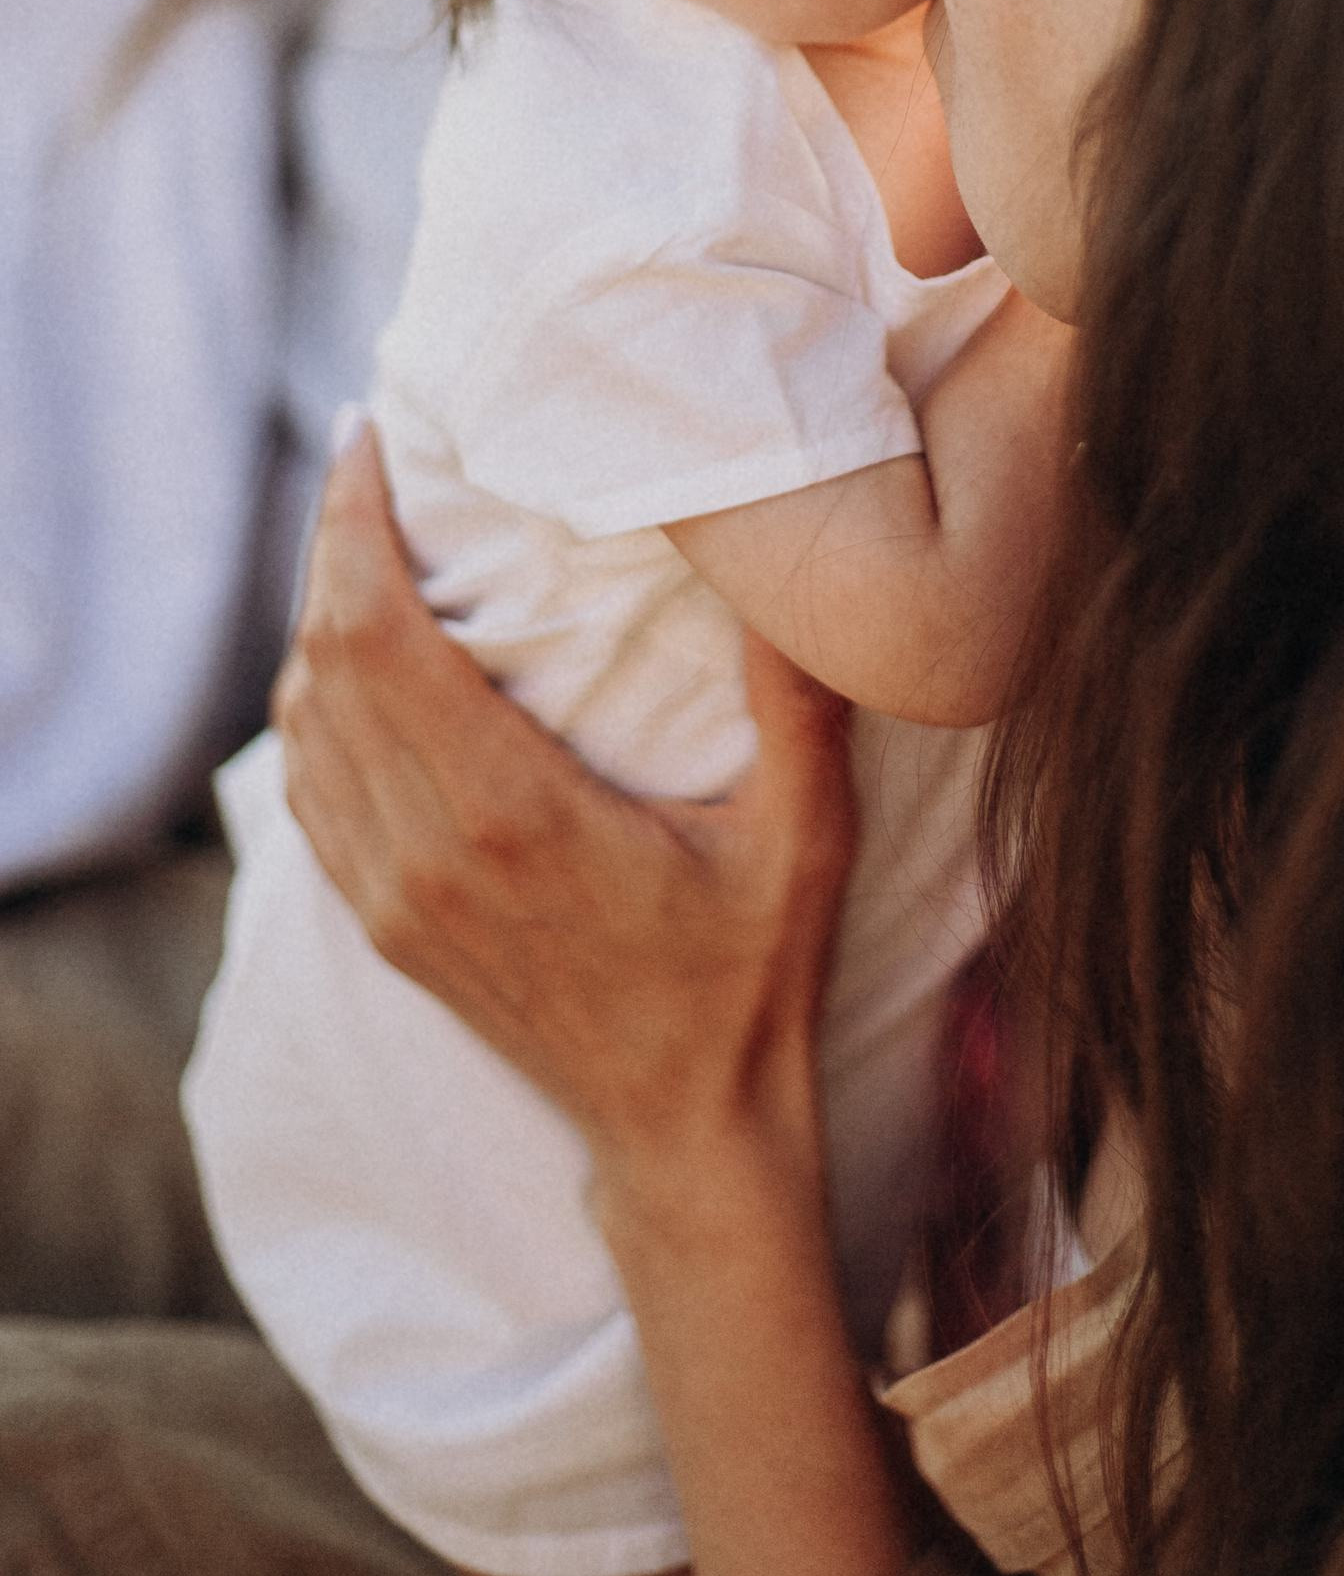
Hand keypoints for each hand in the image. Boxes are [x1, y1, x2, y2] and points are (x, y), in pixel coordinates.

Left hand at [274, 423, 857, 1180]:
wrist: (686, 1133)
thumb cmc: (753, 976)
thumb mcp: (807, 834)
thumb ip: (796, 701)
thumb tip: (790, 566)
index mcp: (511, 816)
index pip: (379, 637)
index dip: (354, 529)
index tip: (368, 442)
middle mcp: (428, 855)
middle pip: (326, 662)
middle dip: (332, 546)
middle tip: (369, 459)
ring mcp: (393, 899)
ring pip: (305, 723)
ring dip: (319, 619)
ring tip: (362, 535)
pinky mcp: (385, 927)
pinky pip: (311, 789)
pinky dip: (315, 703)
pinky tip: (350, 653)